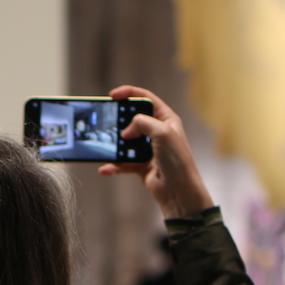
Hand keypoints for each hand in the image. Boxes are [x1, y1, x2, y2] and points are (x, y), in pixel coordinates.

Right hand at [98, 86, 213, 218]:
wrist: (179, 190)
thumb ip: (143, 122)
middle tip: (108, 122)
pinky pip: (123, 163)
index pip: (146, 99)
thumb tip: (126, 130)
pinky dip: (114, 166)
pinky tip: (106, 169)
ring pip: (126, 142)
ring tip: (107, 147)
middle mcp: (157, 132)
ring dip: (116, 146)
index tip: (113, 95)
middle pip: (133, 119)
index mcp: (166, 120)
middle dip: (120, 121)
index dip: (129, 93)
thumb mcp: (162, 132)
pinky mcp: (141, 165)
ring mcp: (148, 149)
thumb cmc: (177, 160)